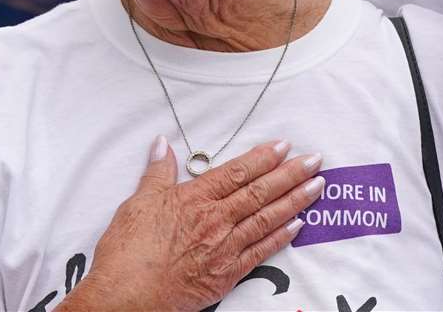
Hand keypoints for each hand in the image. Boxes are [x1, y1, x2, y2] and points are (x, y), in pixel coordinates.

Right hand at [67, 137, 324, 311]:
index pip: (237, 172)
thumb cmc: (127, 252)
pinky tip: (298, 226)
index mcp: (195, 199)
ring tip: (317, 186)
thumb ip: (157, 172)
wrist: (125, 297)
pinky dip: (280, 238)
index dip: (263, 157)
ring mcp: (224, 247)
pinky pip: (260, 252)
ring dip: (294, 201)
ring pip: (266, 219)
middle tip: (316, 160)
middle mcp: (216, 220)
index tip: (285, 145)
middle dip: (291, 174)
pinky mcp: (227, 274)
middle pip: (260, 192)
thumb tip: (164, 144)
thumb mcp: (137, 203)